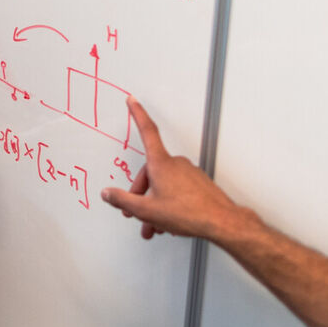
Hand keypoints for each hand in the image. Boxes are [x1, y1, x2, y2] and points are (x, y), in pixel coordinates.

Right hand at [100, 98, 251, 244]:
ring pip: (164, 184)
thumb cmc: (188, 213)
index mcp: (161, 164)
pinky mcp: (198, 183)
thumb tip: (108, 194)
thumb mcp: (147, 211)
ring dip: (155, 204)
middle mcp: (175, 164)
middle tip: (135, 212)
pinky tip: (169, 221)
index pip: (147, 131)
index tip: (133, 101)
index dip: (137, 114)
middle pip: (150, 172)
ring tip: (154, 225)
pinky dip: (169, 203)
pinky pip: (177, 189)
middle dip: (140, 193)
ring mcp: (189, 172)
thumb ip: (123, 200)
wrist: (220, 221)